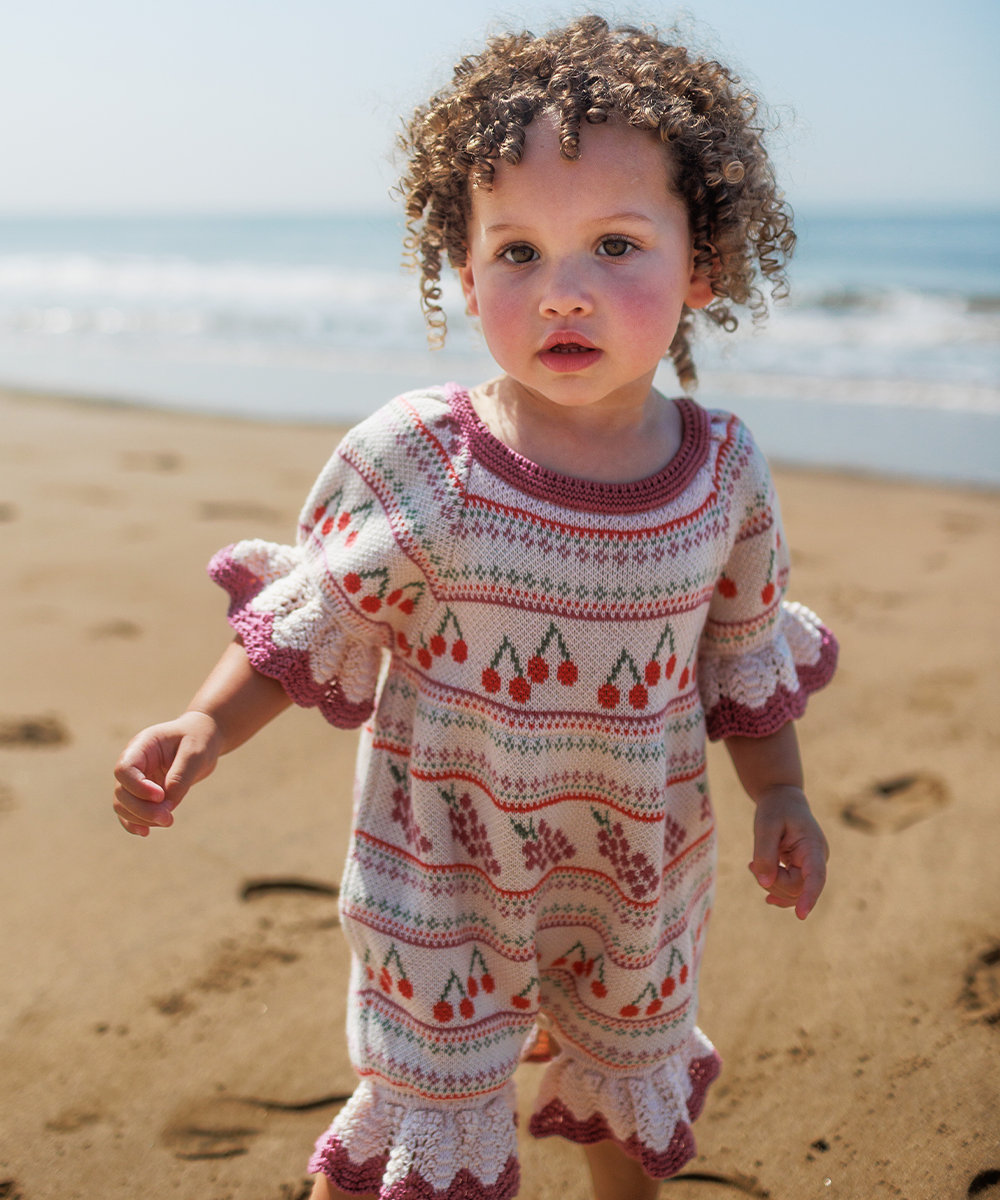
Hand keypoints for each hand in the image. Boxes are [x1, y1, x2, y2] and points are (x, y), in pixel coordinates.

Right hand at [113, 711, 221, 835]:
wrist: (203, 738)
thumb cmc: (199, 739)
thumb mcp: (195, 754)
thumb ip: (180, 777)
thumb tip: (165, 805)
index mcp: (142, 746)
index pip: (124, 770)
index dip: (138, 788)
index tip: (161, 796)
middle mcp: (134, 763)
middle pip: (122, 792)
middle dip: (142, 810)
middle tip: (169, 819)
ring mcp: (136, 778)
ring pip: (123, 805)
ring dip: (141, 818)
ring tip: (168, 821)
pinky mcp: (143, 793)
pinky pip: (130, 811)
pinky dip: (135, 823)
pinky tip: (146, 832)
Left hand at [749, 785, 828, 919]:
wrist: (782, 799)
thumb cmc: (774, 809)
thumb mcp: (765, 825)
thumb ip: (765, 853)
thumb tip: (765, 884)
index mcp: (813, 846)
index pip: (816, 877)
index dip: (809, 896)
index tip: (801, 915)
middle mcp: (816, 859)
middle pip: (797, 887)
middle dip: (772, 883)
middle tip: (751, 864)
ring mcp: (810, 866)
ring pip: (793, 891)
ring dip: (771, 885)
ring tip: (753, 865)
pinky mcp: (802, 869)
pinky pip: (793, 888)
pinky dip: (778, 892)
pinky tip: (768, 898)